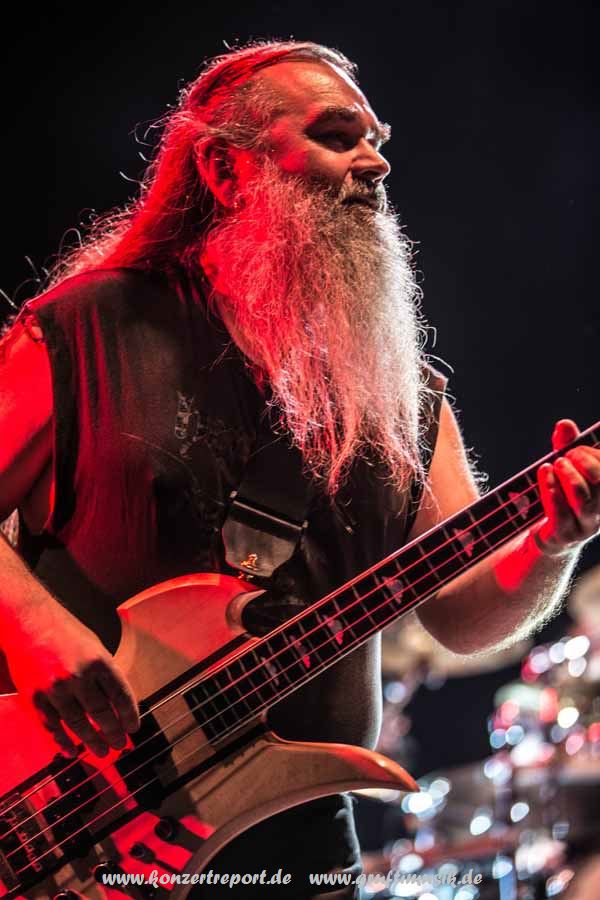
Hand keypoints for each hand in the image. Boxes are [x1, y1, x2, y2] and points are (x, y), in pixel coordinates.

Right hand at [6, 599, 139, 756]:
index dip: (129, 715)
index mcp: (98, 661)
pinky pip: (51, 727)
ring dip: (93, 741)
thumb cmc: (64, 631)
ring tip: (103, 751)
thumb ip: (105, 672)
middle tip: (120, 744)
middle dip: (114, 732)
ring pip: (78, 725)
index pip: (121, 695)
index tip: (133, 727)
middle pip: (102, 714)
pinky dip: (62, 743)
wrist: (28, 621)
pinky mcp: (35, 698)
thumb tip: (118, 701)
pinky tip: (72, 751)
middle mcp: (78, 676)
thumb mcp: (95, 646)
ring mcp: (55, 689)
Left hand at [533, 419, 599, 556]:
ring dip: (567, 475)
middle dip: (582, 462)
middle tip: (564, 456)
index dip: (594, 455)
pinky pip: (561, 513)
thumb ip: (567, 447)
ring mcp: (585, 526)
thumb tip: (565, 424)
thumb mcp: (565, 469)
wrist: (549, 536)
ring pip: (583, 499)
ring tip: (554, 463)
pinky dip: (551, 489)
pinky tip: (544, 472)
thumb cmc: (562, 496)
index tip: (575, 448)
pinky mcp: (564, 536)